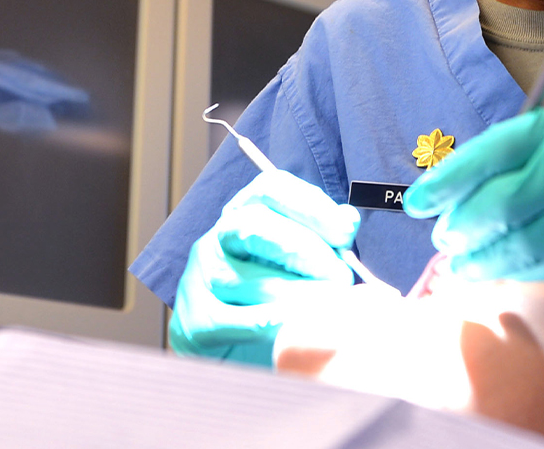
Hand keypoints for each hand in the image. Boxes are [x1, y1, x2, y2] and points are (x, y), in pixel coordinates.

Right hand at [169, 169, 360, 364]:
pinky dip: (268, 325)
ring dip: (295, 293)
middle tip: (340, 276)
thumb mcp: (302, 263)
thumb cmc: (276, 298)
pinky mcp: (196, 321)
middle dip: (303, 249)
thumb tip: (347, 220)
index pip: (270, 189)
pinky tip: (296, 329)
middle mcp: (219, 238)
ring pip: (244, 278)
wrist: (234, 353)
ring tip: (330, 308)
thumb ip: (325, 241)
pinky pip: (233, 321)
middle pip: (254, 225)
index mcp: (246, 213)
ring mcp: (201, 278)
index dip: (309, 205)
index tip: (344, 232)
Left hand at [403, 86, 543, 300]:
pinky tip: (505, 275)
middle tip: (445, 240)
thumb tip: (475, 178)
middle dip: (465, 225)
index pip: (501, 147)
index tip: (419, 202)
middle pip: (509, 199)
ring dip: (489, 259)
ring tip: (463, 266)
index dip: (453, 177)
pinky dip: (527, 273)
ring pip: (534, 240)